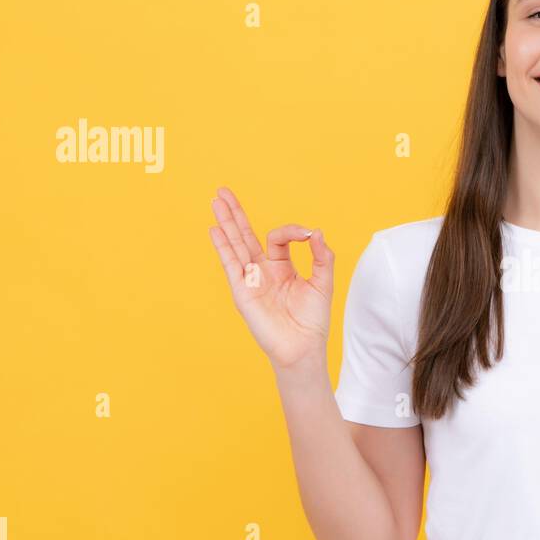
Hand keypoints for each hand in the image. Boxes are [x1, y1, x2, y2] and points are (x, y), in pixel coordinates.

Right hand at [208, 186, 333, 370]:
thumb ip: (322, 257)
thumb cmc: (312, 320)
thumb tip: (316, 232)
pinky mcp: (243, 292)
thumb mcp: (323, 283)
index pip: (277, 238)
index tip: (308, 236)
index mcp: (281, 267)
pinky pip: (232, 265)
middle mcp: (262, 271)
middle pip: (245, 236)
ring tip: (216, 201)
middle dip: (235, 213)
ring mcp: (250, 280)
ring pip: (235, 245)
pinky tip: (216, 230)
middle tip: (223, 191)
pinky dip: (224, 247)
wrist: (303, 348)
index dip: (292, 231)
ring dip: (226, 223)